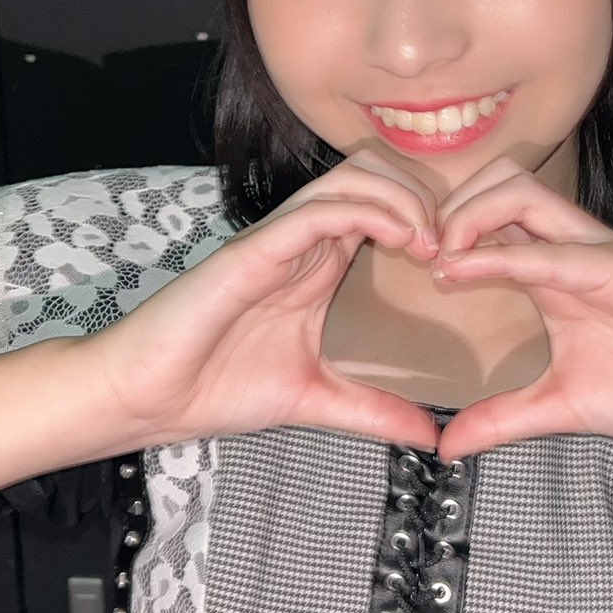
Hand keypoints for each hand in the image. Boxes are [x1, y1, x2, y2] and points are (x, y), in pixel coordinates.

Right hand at [83, 156, 443, 452]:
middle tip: (454, 245)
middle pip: (375, 176)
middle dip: (425, 197)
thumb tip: (431, 437)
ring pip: (352, 179)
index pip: (384, 208)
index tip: (465, 259)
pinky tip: (402, 240)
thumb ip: (373, 410)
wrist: (147, 395)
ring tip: (433, 241)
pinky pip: (319, 209)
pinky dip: (369, 212)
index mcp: (318, 264)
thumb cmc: (216, 386)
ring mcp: (279, 240)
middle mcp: (302, 241)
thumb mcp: (316, 399)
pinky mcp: (255, 248)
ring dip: (404, 199)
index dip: (431, 219)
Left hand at [428, 159, 612, 462]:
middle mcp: (577, 249)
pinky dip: (504, 259)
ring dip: (470, 217)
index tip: (406, 262)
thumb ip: (501, 417)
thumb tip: (446, 445)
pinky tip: (463, 273)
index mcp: (558, 269)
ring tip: (437, 257)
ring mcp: (602, 255)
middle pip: (502, 184)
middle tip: (416, 250)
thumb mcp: (557, 407)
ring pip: (525, 194)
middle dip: (449, 206)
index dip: (444, 226)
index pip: (493, 216)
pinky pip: (556, 254)